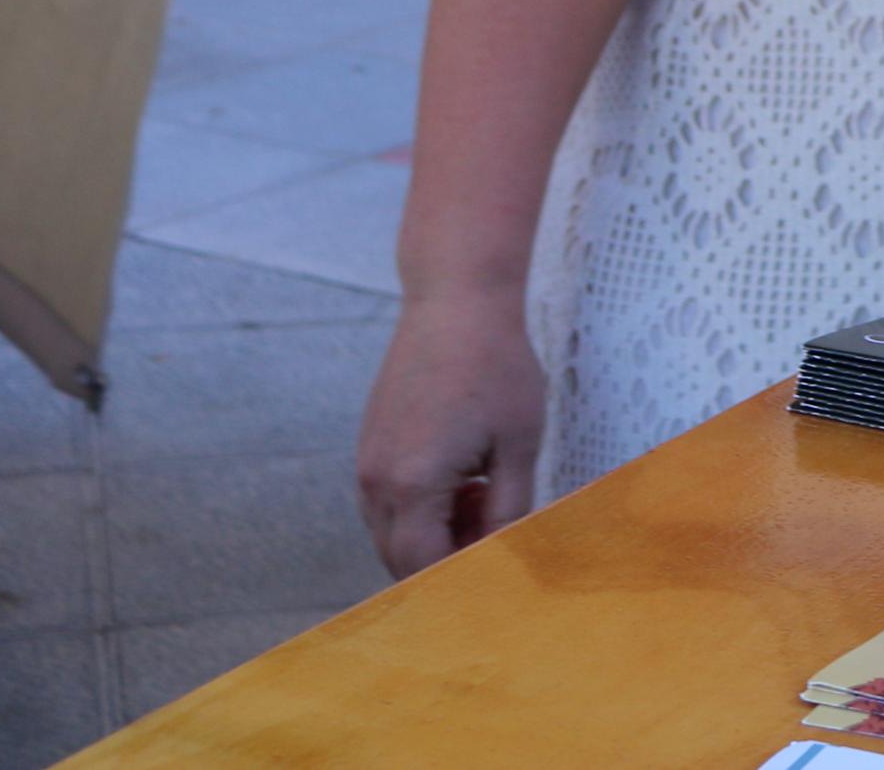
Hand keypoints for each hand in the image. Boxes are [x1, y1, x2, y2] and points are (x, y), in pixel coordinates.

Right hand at [357, 287, 544, 577]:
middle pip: (400, 558)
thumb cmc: (495, 368)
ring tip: (484, 496)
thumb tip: (504, 555)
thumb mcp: (517, 445)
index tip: (497, 576)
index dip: (460, 580)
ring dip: (435, 534)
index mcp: (411, 485)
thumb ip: (508, 509)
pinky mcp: (370, 446)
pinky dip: (421, 508)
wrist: (455, 303)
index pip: (424, 567)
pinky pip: (387, 502)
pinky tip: (464, 479)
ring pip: (392, 531)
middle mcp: (375, 481)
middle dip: (447, 561)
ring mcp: (366, 463)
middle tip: (497, 535)